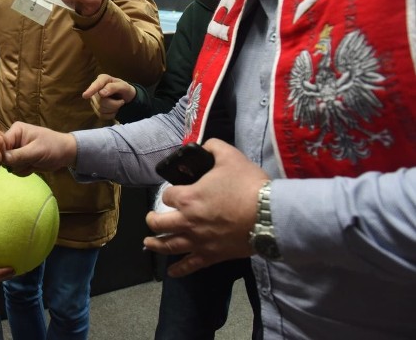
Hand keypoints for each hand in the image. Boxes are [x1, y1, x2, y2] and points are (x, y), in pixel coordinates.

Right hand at [2, 121, 76, 175]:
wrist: (65, 154)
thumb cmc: (53, 147)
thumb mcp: (36, 151)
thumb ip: (19, 155)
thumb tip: (2, 159)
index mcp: (16, 131)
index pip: (0, 144)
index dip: (3, 155)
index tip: (12, 162)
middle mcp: (14, 139)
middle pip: (3, 155)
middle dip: (15, 162)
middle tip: (27, 162)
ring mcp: (16, 150)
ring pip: (8, 164)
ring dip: (20, 168)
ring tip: (33, 163)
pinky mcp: (20, 159)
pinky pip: (14, 169)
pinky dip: (23, 171)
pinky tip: (33, 166)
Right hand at [82, 74, 136, 119]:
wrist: (127, 98)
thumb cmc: (125, 90)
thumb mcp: (124, 87)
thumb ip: (113, 87)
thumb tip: (101, 93)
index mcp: (103, 79)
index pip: (96, 85)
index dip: (91, 90)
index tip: (85, 96)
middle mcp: (96, 89)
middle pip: (100, 100)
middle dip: (114, 104)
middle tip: (122, 101)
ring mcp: (94, 99)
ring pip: (100, 109)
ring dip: (113, 109)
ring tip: (118, 104)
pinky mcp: (96, 109)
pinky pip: (101, 115)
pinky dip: (110, 115)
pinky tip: (114, 110)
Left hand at [142, 139, 268, 276]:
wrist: (270, 214)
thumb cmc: (248, 184)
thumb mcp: (229, 156)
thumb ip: (213, 148)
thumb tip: (206, 147)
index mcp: (188, 198)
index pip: (167, 196)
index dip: (170, 193)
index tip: (176, 193)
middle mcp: (187, 221)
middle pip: (159, 223)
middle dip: (153, 220)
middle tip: (152, 218)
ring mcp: (198, 241)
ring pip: (169, 246)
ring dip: (156, 244)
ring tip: (148, 243)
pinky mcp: (212, 255)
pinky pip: (191, 265)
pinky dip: (179, 270)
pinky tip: (171, 272)